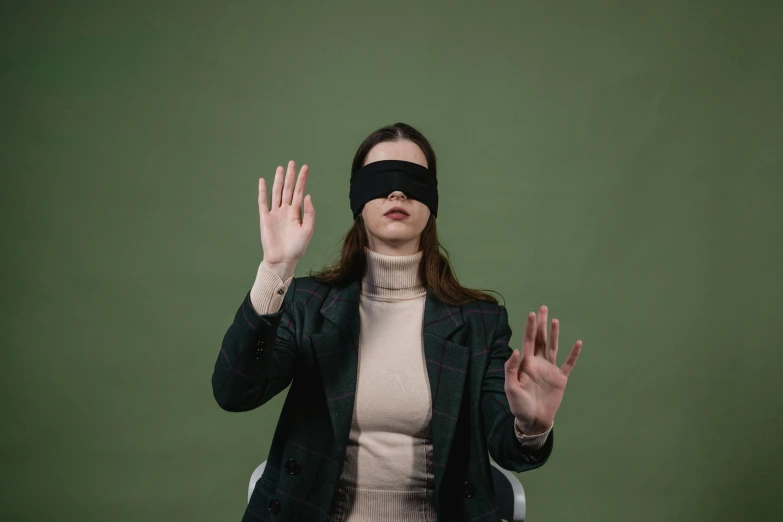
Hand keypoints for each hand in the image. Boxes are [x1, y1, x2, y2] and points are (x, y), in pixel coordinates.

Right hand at [259, 160, 314, 278]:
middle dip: (290, 176)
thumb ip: (309, 213)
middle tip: (292, 162)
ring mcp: (275, 213)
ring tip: (280, 168)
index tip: (305, 168)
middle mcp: (286, 210)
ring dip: (278, 180)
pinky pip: (263, 202)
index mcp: (296, 213)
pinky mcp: (265, 218)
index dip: (302, 180)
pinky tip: (263, 181)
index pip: (300, 192)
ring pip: (276, 192)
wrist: (282, 259)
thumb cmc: (297, 248)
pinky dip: (262, 191)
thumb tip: (308, 195)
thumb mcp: (308, 230)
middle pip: (288, 189)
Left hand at [503, 305, 581, 434]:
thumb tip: (515, 349)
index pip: (528, 341)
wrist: (533, 420)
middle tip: (543, 308)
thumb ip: (511, 368)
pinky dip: (573, 354)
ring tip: (555, 320)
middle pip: (540, 339)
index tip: (532, 313)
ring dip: (554, 334)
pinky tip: (578, 343)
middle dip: (541, 324)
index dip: (530, 327)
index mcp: (525, 364)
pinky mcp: (560, 379)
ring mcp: (550, 370)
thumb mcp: (510, 387)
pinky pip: (568, 364)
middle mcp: (538, 363)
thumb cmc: (519, 406)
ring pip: (553, 347)